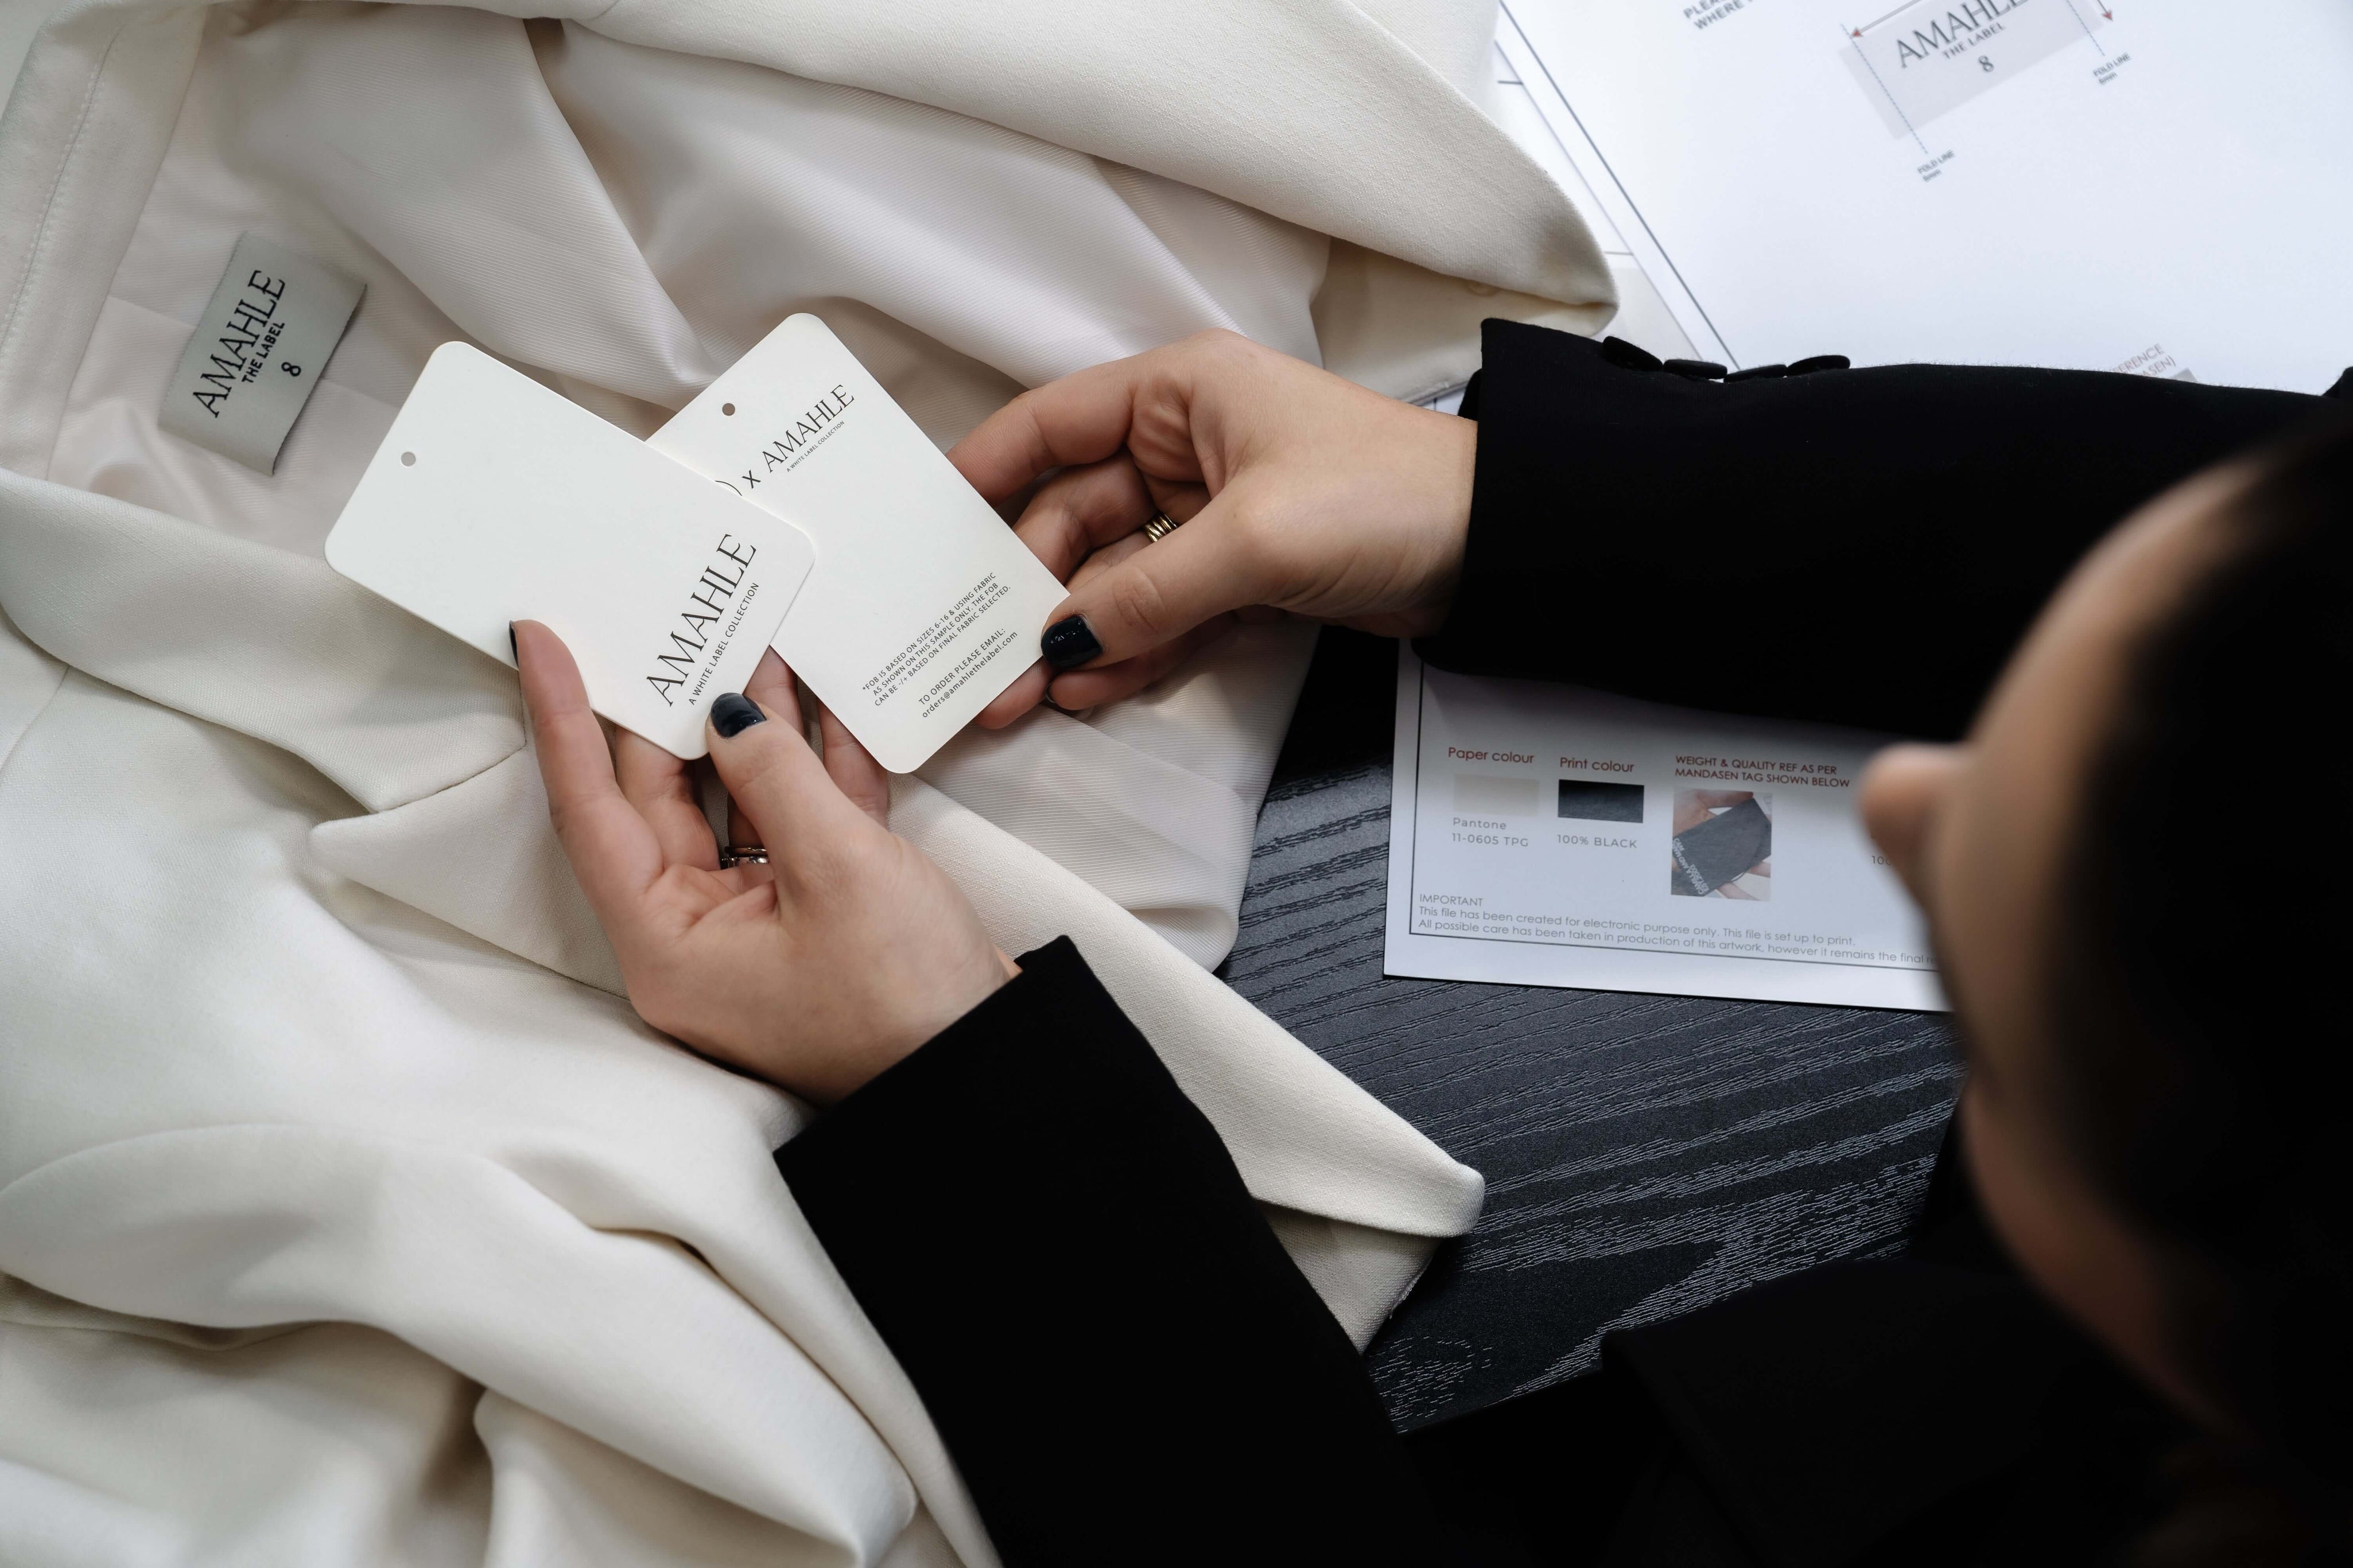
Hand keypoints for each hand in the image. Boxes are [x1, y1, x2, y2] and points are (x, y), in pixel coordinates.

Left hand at [515, 621, 1011, 1104]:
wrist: (990, 1076)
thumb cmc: (905, 999)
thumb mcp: (840, 870)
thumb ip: (775, 778)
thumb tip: (728, 715)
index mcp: (669, 944)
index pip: (591, 812)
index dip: (564, 720)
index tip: (541, 640)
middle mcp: (696, 937)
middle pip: (663, 801)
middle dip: (679, 709)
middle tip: (679, 627)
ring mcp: (756, 928)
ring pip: (736, 805)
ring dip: (754, 729)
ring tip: (761, 643)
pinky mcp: (815, 917)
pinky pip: (795, 828)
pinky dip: (811, 770)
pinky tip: (823, 705)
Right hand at [952, 330, 1476, 723]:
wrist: (1496, 549)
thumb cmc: (1386, 497)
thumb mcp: (1254, 539)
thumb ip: (1149, 591)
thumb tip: (1061, 639)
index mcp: (1179, 396)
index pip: (1050, 425)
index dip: (983, 474)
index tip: (925, 530)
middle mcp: (1184, 447)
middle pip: (1073, 518)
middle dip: (1029, 593)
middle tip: (984, 663)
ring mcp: (1210, 516)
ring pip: (1112, 577)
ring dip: (1073, 636)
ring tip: (1023, 697)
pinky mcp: (1239, 575)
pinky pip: (1160, 613)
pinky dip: (1127, 650)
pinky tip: (1088, 689)